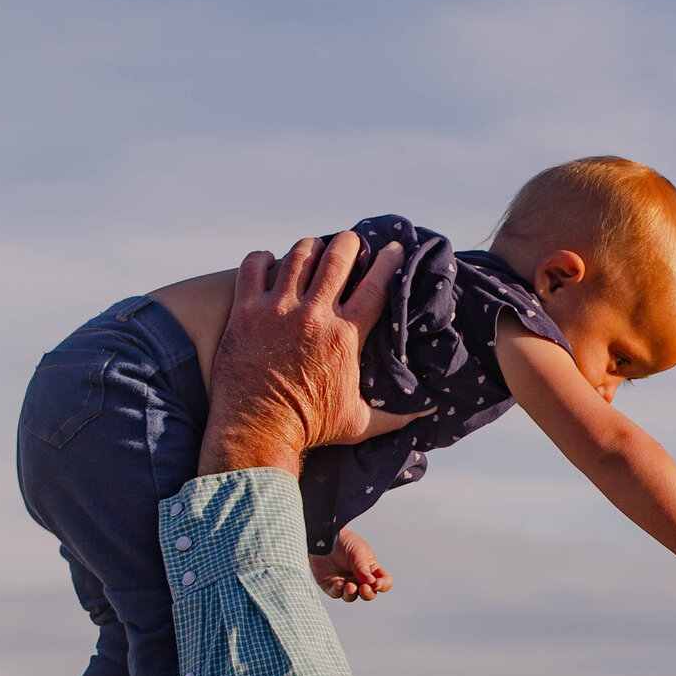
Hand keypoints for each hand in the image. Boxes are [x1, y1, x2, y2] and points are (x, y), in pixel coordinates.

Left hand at [197, 232, 404, 477]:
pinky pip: (253, 267)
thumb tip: (430, 409)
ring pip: (298, 255)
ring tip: (314, 251)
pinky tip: (271, 264)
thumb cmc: (310, 428)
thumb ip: (396, 415)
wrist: (256, 432)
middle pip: (338, 256)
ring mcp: (276, 310)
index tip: (396, 249)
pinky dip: (263, 259)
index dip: (390, 261)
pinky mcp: (246, 312)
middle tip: (351, 243)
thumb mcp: (359, 422)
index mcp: (345, 336)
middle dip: (349, 243)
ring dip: (310, 248)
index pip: (376, 284)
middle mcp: (313, 315)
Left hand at [309, 529, 393, 601]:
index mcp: (371, 570)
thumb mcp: (358, 552)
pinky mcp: (331, 586)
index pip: (383, 582)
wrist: (324, 538)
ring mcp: (346, 583)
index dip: (382, 585)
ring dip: (352, 593)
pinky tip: (339, 583)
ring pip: (352, 597)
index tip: (376, 583)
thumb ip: (364, 569)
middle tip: (364, 588)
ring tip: (349, 586)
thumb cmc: (344, 542)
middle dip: (367, 594)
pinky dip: (338, 591)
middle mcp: (360, 579)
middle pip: (369, 594)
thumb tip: (371, 583)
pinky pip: (337, 594)